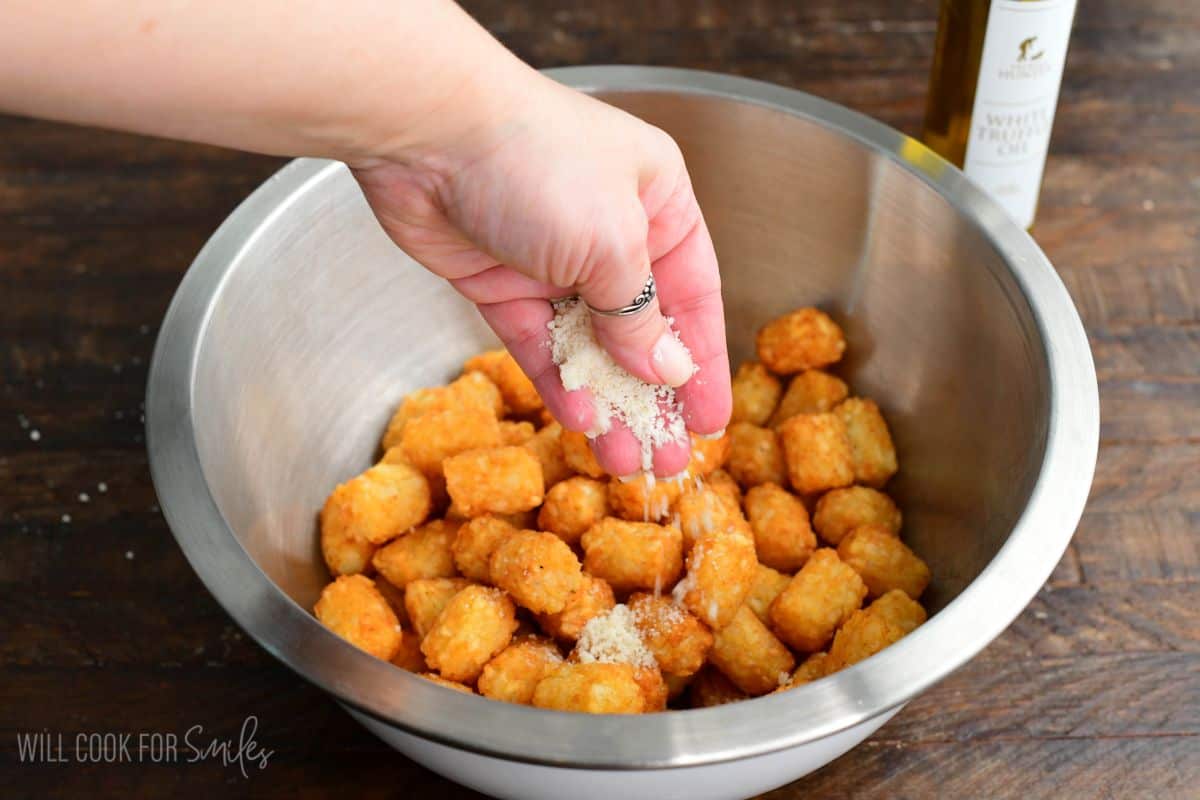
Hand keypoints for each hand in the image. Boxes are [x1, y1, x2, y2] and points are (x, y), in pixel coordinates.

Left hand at [353, 73, 730, 475]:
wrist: (429, 135)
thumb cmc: (540, 163)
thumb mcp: (614, 244)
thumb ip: (640, 317)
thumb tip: (670, 371)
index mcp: (659, 202)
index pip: (694, 295)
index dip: (702, 362)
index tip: (711, 421)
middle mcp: (611, 230)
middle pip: (642, 329)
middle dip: (655, 397)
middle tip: (670, 460)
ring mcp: (553, 258)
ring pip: (589, 346)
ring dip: (608, 402)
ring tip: (627, 463)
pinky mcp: (501, 283)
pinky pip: (539, 343)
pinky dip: (558, 381)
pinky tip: (580, 421)